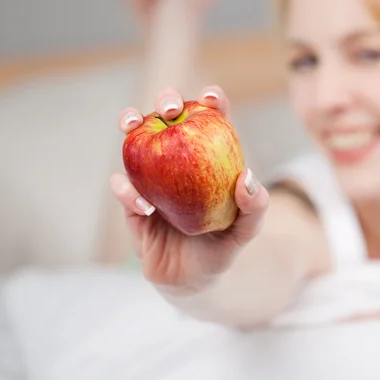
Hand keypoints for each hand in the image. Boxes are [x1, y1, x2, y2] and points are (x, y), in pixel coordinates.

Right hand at [110, 86, 268, 289]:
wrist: (193, 281)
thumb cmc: (221, 248)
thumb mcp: (246, 231)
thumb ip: (255, 207)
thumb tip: (247, 177)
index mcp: (206, 161)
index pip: (210, 123)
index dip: (211, 103)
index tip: (211, 97)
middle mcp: (177, 163)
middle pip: (169, 121)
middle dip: (166, 102)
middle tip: (170, 108)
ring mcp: (152, 181)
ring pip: (137, 144)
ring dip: (132, 127)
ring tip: (133, 125)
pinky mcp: (133, 205)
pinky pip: (124, 190)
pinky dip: (128, 191)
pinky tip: (142, 203)